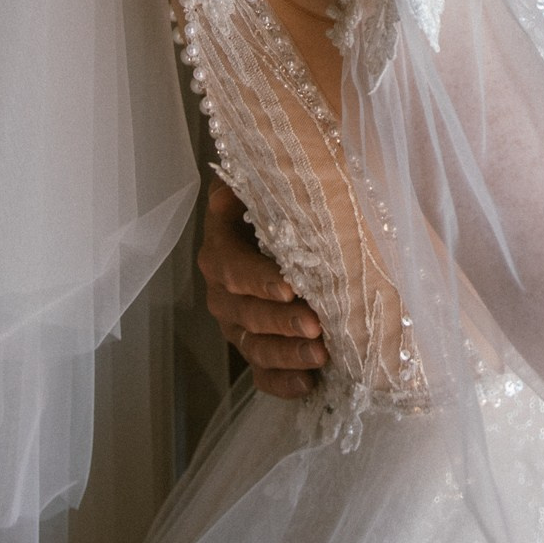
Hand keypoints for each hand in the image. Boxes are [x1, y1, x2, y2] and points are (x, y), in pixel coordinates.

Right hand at [198, 180, 326, 398]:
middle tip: (316, 326)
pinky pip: (260, 372)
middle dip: (279, 322)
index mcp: (222, 242)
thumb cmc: (292, 199)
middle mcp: (222, 285)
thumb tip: (290, 158)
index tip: (290, 288)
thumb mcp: (282, 181)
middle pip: (242, 311)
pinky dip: (282, 382)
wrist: (300, 227)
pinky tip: (309, 384)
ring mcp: (236, 320)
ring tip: (321, 357)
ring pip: (252, 345)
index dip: (258, 280)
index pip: (231, 265)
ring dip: (285, 354)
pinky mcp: (254, 346)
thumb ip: (276, 174)